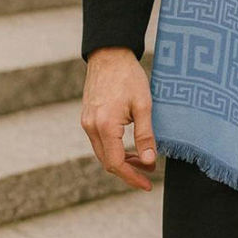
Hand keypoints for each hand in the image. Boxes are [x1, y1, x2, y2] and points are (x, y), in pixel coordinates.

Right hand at [81, 47, 157, 190]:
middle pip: (107, 162)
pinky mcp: (88, 117)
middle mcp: (91, 127)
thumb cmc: (129, 76)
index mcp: (104, 126)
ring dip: (121, 160)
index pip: (116, 164)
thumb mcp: (143, 104)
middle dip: (129, 171)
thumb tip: (150, 161)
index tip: (148, 184)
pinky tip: (129, 147)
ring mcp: (87, 122)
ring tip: (143, 161)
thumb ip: (145, 134)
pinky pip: (99, 142)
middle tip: (149, 173)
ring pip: (103, 153)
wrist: (109, 54)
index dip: (132, 177)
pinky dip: (114, 149)